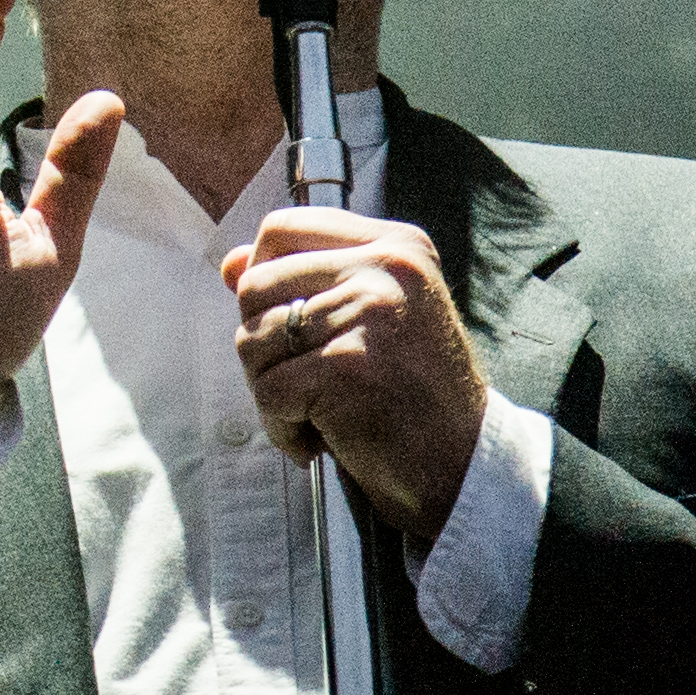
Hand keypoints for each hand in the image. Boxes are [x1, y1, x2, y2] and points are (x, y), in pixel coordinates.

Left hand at [218, 207, 486, 537]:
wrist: (466, 465)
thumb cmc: (411, 394)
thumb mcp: (367, 319)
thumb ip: (303, 282)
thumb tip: (229, 263)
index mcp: (396, 246)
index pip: (283, 229)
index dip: (261, 276)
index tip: (283, 324)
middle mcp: (386, 268)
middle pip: (256, 287)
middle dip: (262, 347)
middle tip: (303, 385)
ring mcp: (369, 314)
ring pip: (252, 340)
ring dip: (270, 391)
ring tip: (316, 413)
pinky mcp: (349, 366)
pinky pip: (268, 391)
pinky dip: (282, 427)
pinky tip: (318, 441)